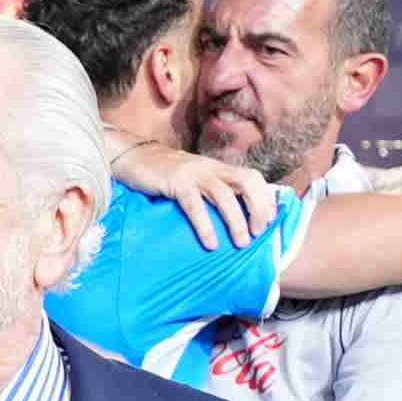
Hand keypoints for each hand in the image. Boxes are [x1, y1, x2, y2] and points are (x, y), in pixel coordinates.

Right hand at [106, 132, 277, 249]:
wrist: (132, 157)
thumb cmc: (163, 175)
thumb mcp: (193, 179)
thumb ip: (210, 192)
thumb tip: (228, 219)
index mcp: (218, 168)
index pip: (253, 177)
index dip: (266, 199)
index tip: (269, 223)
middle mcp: (211, 167)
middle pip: (247, 181)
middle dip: (258, 208)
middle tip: (259, 233)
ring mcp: (194, 173)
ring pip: (225, 194)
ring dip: (237, 221)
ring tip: (241, 243)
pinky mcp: (176, 181)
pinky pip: (195, 205)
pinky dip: (205, 225)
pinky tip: (210, 243)